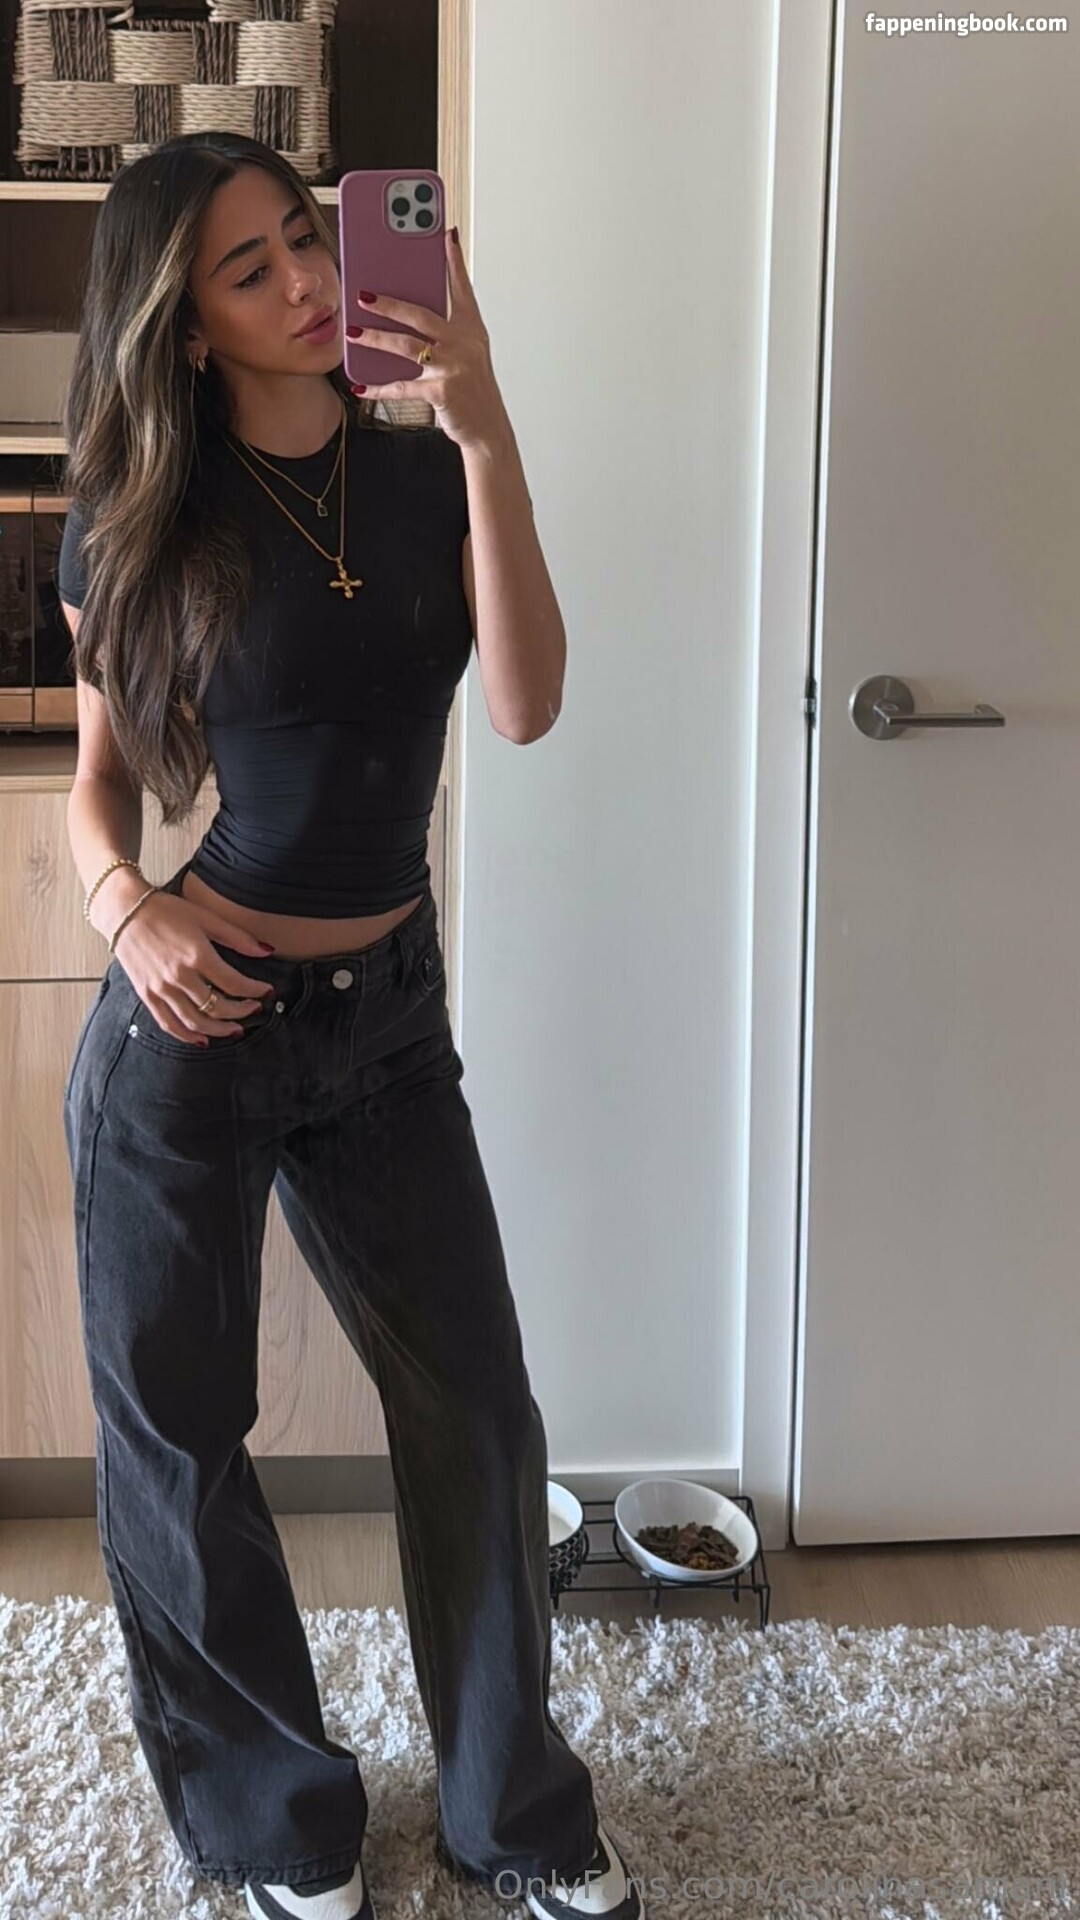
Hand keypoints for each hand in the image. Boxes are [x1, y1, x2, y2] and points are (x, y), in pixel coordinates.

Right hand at [111, 890, 276, 1046]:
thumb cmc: (165, 911)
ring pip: (195, 1021)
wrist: (125, 911)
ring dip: (218, 1030)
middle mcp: (178, 976)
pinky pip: (168, 1023)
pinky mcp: (146, 995)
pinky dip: (186, 1035)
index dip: (255, 991)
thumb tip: (267, 951)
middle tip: (253, 1009)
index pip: (234, 983)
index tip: (266, 991)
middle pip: (217, 1006)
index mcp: (197, 955)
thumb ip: (238, 937)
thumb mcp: (206, 917)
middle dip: (241, 1012)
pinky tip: (201, 1038)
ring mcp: (161, 988)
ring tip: (234, 1029)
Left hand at [347, 229, 509, 449]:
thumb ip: (445, 330)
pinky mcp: (440, 391)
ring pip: (405, 346)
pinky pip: (402, 386)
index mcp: (471, 329)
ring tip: (354, 333)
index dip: (454, 261)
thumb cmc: (473, 388)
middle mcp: (463, 343)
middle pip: (420, 315)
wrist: (487, 427)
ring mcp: (452, 367)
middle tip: (362, 294)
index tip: (445, 235)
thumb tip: (408, 313)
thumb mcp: (468, 352)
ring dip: (376, 338)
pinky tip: (361, 386)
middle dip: (389, 303)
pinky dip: (379, 388)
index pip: (461, 288)